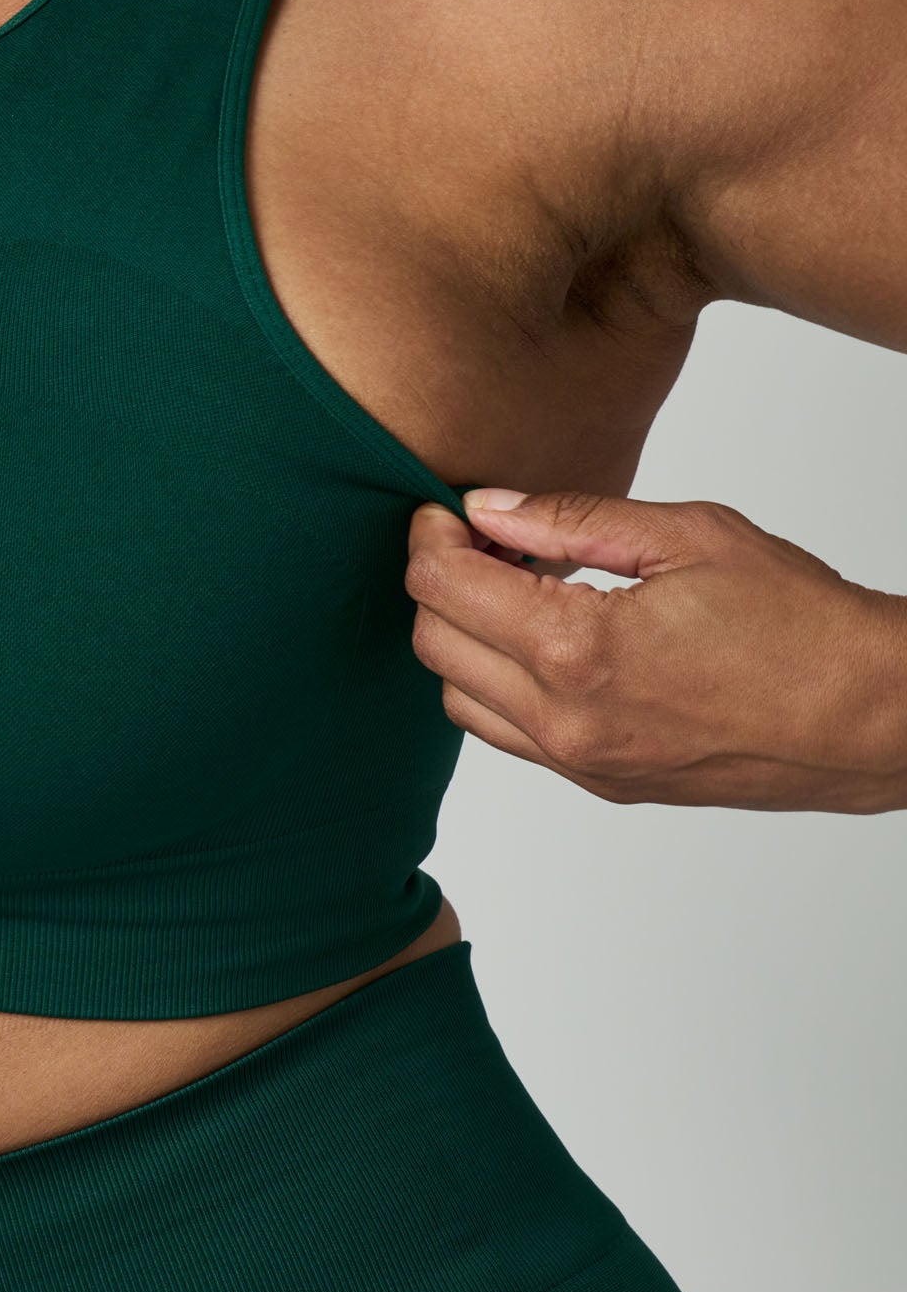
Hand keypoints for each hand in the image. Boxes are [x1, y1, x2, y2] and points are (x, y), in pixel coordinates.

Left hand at [405, 489, 906, 815]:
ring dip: (463, 638)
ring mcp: (582, 762)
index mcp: (579, 650)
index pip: (442, 588)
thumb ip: (569, 519)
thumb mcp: (686, 535)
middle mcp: (567, 720)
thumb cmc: (801, 624)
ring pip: (459, 698)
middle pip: (434, 643)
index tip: (446, 513)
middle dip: (438, 582)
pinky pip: (508, 735)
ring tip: (514, 589)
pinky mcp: (602, 784)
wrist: (874, 717)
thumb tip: (487, 508)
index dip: (429, 538)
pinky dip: (498, 684)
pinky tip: (543, 639)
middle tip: (479, 541)